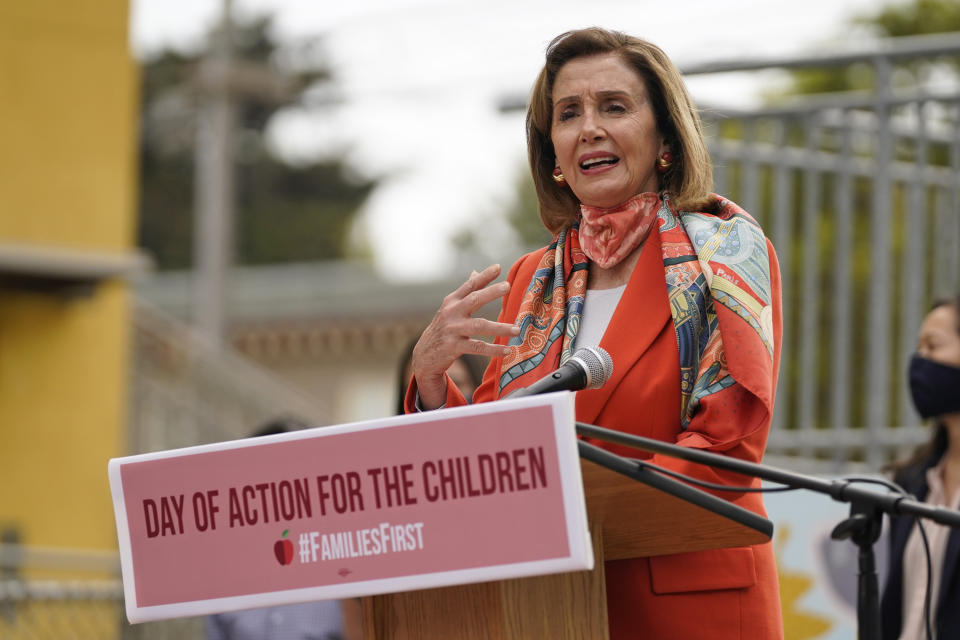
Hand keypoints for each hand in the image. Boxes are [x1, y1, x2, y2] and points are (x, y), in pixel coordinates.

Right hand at [412, 264, 518, 408]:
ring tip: (517, 330)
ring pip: (479, 326)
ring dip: (500, 327)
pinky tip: (507, 350)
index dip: (484, 276)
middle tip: (508, 285)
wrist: (424, 355)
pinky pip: (477, 347)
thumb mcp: (450, 308)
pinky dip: (493, 349)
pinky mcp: (453, 347)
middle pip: (474, 299)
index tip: (498, 267)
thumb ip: (465, 292)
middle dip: (491, 292)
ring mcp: (452, 329)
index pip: (470, 285)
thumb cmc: (444, 328)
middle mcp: (451, 312)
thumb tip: (476, 271)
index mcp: (452, 301)